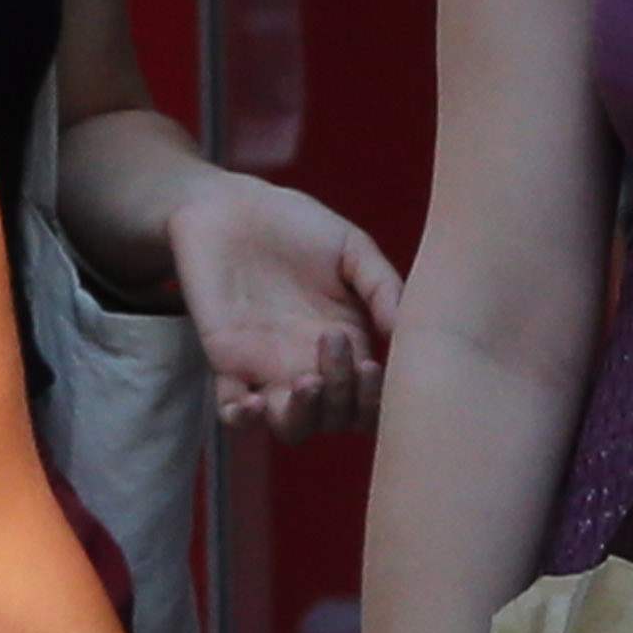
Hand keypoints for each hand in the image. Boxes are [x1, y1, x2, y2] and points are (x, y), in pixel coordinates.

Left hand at [164, 162, 400, 438]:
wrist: (229, 206)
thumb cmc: (295, 224)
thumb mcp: (351, 248)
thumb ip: (381, 287)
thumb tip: (405, 330)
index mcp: (349, 342)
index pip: (371, 396)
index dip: (376, 399)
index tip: (374, 368)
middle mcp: (311, 363)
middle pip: (336, 417)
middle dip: (343, 397)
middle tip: (334, 344)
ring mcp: (268, 368)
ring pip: (292, 426)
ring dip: (304, 416)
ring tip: (308, 381)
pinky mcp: (226, 362)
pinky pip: (232, 412)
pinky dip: (244, 420)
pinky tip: (255, 401)